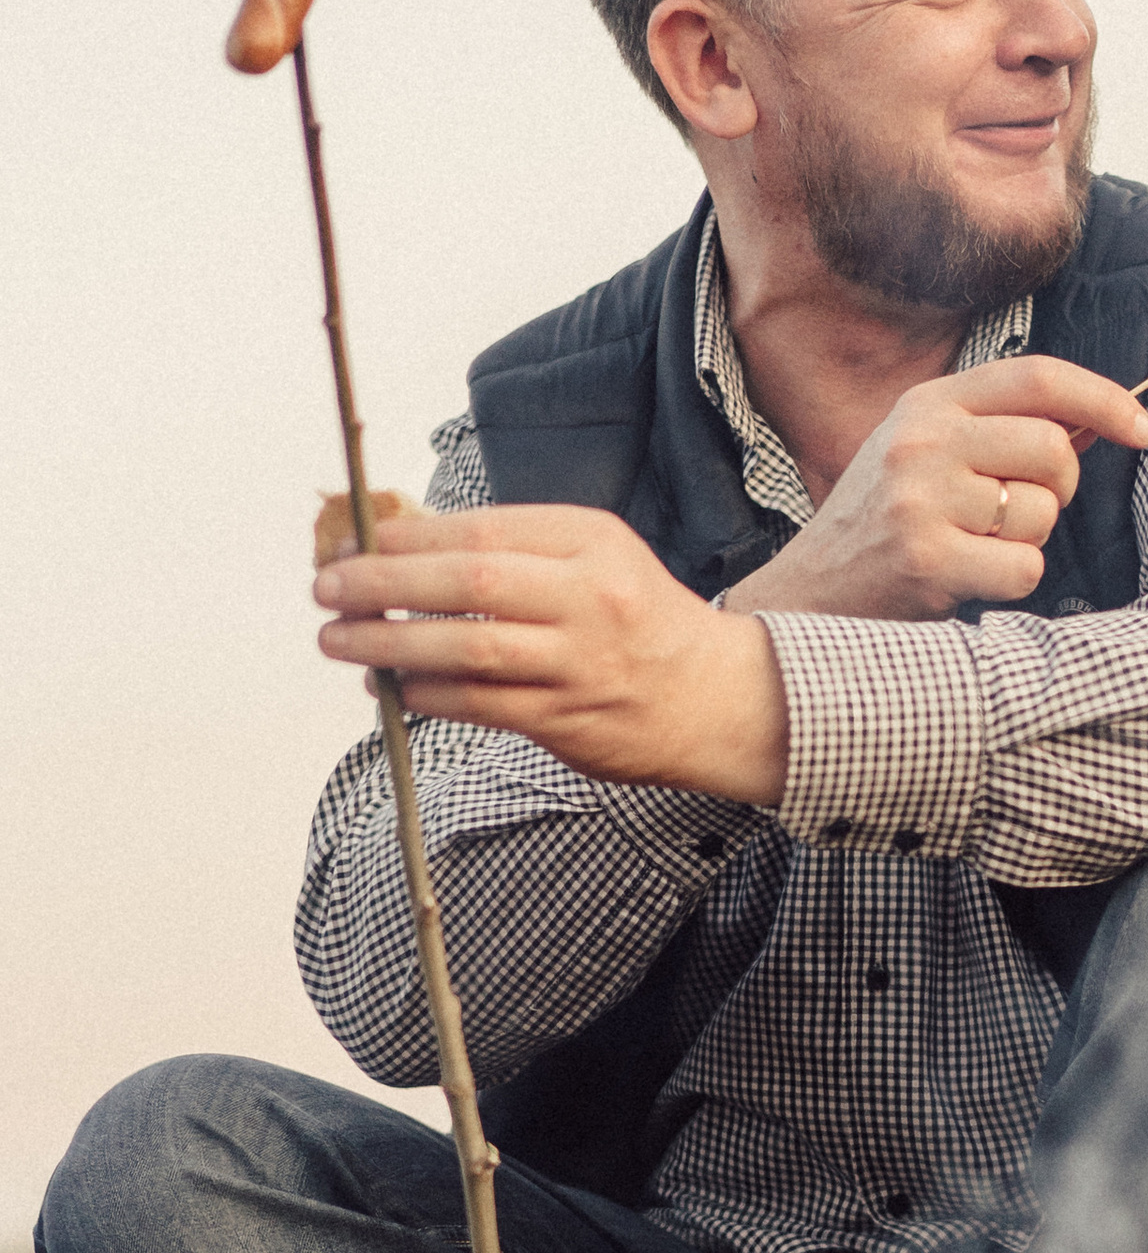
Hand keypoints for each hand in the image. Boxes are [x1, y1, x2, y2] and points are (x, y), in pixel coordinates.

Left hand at [314, 507, 789, 801]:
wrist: (716, 699)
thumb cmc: (640, 619)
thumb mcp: (596, 557)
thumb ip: (518, 549)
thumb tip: (409, 547)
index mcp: (591, 543)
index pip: (483, 530)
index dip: (410, 536)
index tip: (357, 541)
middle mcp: (588, 599)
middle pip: (469, 583)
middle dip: (385, 583)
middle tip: (327, 587)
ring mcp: (579, 664)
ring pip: (467, 648)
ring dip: (390, 644)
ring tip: (338, 640)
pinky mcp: (567, 721)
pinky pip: (479, 705)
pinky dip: (426, 693)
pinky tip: (393, 684)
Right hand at [726, 356, 1147, 627]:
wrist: (810, 593)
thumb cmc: (885, 524)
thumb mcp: (930, 455)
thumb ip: (1002, 432)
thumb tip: (1094, 424)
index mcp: (928, 403)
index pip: (1037, 377)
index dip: (1103, 399)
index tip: (1142, 429)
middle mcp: (923, 441)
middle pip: (1053, 450)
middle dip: (1059, 489)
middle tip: (1020, 513)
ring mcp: (921, 500)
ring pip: (1042, 514)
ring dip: (1028, 541)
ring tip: (976, 548)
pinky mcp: (927, 560)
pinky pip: (1025, 568)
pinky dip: (1014, 581)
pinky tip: (970, 579)